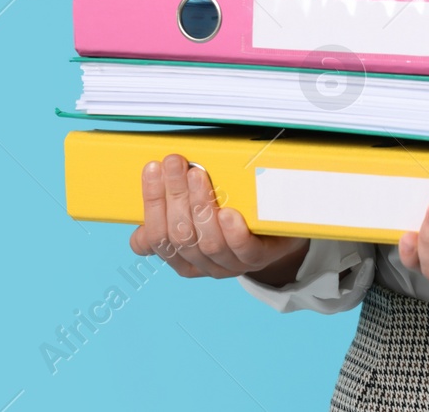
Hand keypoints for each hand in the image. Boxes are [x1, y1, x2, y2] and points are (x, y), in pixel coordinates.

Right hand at [129, 153, 309, 281]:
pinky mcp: (259, 257)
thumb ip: (176, 207)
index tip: (152, 168)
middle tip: (174, 162)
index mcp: (182, 258)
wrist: (279, 235)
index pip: (156, 236)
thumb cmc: (235, 217)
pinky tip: (227, 212)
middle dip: (174, 194)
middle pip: (180, 235)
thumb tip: (149, 189)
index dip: (152, 202)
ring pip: (208, 242)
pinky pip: (243, 249)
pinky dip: (232, 231)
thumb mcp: (201, 212)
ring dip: (199, 205)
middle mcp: (204, 265)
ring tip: (197, 175)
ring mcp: (232, 264)